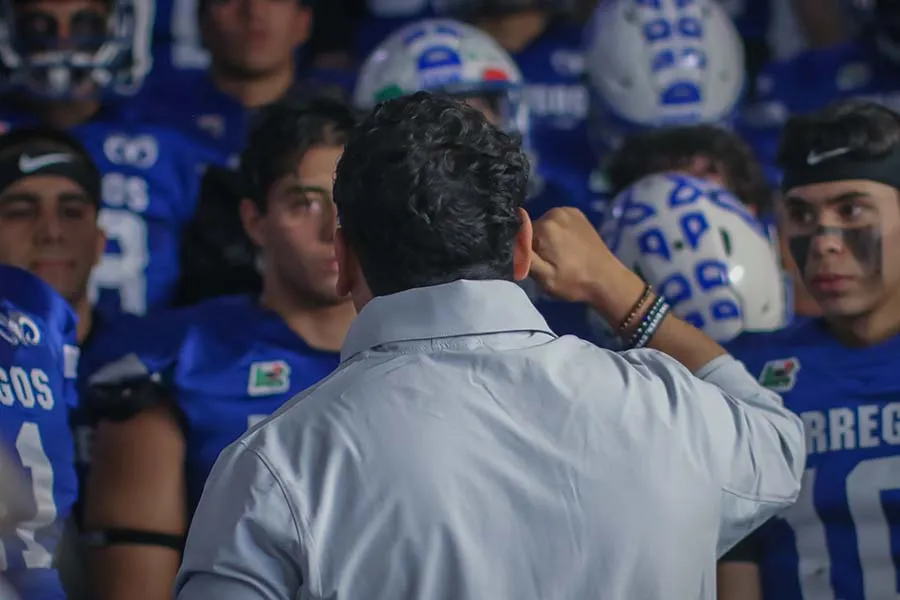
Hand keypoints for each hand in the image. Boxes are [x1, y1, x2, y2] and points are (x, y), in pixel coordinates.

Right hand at [529, 207, 643, 321]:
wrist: (607, 279)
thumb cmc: (574, 282)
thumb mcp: (545, 278)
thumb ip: (525, 257)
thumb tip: (510, 242)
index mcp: (545, 227)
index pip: (519, 236)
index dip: (525, 252)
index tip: (537, 265)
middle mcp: (555, 212)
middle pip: (532, 229)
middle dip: (536, 245)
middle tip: (551, 264)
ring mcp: (568, 211)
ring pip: (544, 225)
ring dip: (547, 239)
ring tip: (561, 257)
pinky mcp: (577, 213)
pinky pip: (556, 222)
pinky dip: (558, 233)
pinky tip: (568, 247)